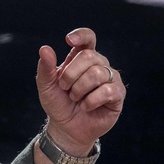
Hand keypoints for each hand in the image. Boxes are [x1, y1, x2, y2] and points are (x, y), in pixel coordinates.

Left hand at [35, 28, 124, 154]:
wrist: (66, 128)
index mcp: (81, 58)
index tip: (69, 40)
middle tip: (64, 88)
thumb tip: (45, 49)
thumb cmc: (58, 104)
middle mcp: (98, 64)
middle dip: (71, 74)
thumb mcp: (46, 86)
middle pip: (89, 56)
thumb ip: (45, 67)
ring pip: (97, 73)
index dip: (81, 35)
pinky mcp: (118, 94)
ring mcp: (111, 78)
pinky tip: (86, 107)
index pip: (88, 38)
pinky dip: (91, 101)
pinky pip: (108, 91)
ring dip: (80, 89)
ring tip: (75, 99)